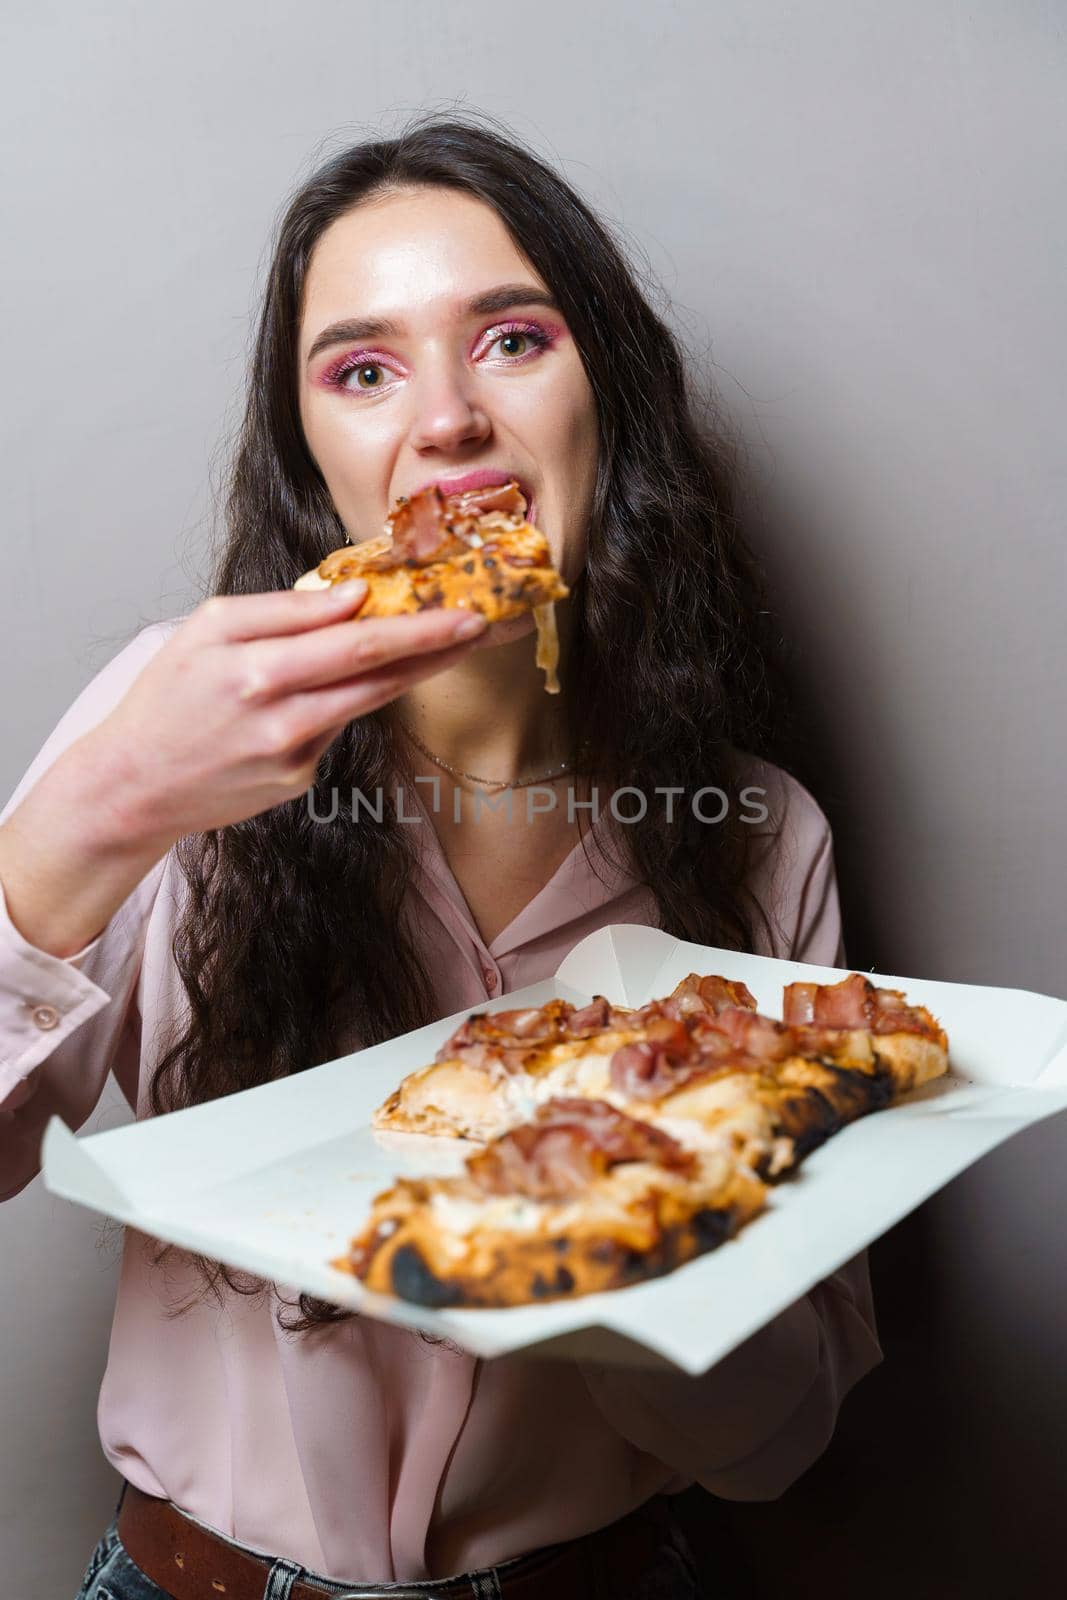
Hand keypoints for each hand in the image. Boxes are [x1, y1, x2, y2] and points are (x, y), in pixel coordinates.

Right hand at [85, 582, 486, 848]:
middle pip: (378, 672)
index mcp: (258, 668)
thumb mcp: (208, 629)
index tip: (462, 607)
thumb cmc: (168, 696)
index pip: (356, 639)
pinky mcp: (299, 781)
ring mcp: (296, 755)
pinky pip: (336, 729)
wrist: (135, 783)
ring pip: (370, 701)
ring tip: (458, 645)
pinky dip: (345, 703)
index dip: (416, 625)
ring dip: (420, 671)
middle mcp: (283, 715)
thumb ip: (283, 611)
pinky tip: (334, 690)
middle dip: (439, 645)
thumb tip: (351, 596)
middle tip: (487, 623)